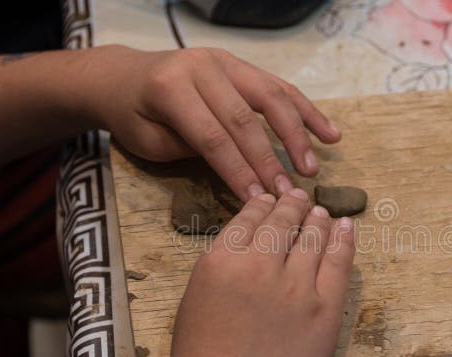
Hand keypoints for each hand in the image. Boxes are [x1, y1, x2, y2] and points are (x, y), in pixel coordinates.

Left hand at [86, 46, 340, 200]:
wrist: (122, 75)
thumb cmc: (133, 115)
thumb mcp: (149, 140)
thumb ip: (191, 148)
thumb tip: (241, 168)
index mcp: (171, 87)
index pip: (212, 136)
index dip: (237, 170)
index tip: (258, 201)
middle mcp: (202, 67)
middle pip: (244, 118)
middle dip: (269, 159)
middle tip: (289, 193)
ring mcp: (225, 61)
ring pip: (271, 96)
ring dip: (297, 134)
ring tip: (313, 166)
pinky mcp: (241, 64)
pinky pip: (279, 87)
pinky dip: (306, 110)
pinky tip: (329, 133)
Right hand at [128, 189, 355, 356]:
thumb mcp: (197, 296)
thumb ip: (223, 264)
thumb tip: (248, 244)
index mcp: (223, 259)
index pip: (249, 217)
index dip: (264, 204)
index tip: (272, 198)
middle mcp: (261, 264)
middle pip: (283, 221)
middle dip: (292, 205)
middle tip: (300, 198)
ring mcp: (297, 286)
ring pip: (314, 237)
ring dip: (318, 220)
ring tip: (322, 212)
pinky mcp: (325, 308)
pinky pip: (339, 263)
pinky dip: (344, 240)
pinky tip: (346, 227)